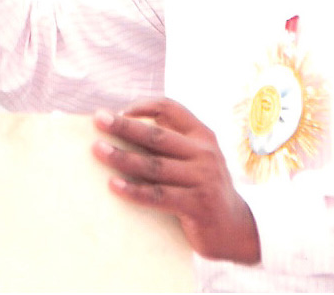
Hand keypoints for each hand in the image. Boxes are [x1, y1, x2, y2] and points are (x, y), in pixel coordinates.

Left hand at [93, 98, 261, 264]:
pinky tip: (113, 185)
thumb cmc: (203, 188)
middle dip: (125, 126)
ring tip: (98, 150)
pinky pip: (159, 195)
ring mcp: (202, 178)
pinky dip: (134, 190)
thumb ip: (172, 141)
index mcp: (202, 135)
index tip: (120, 111)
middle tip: (99, 119)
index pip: (171, 109)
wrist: (235, 227)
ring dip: (123, 157)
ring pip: (154, 165)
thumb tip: (127, 123)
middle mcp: (204, 152)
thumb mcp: (197, 158)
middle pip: (157, 135)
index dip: (145, 106)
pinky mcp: (198, 204)